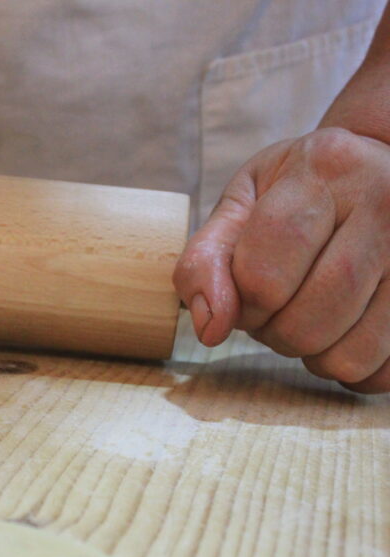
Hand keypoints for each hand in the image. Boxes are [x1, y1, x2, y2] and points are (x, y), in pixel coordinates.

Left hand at [173, 127, 389, 393]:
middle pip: (308, 321)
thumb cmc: (301, 187)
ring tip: (312, 319)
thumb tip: (211, 329)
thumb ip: (207, 261)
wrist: (383, 164)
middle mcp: (386, 202)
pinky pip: (386, 369)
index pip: (263, 276)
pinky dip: (357, 369)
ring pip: (351, 354)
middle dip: (275, 334)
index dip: (243, 304)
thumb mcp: (243, 202)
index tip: (248, 294)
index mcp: (324, 169)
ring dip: (315, 357)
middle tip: (276, 311)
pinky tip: (348, 332)